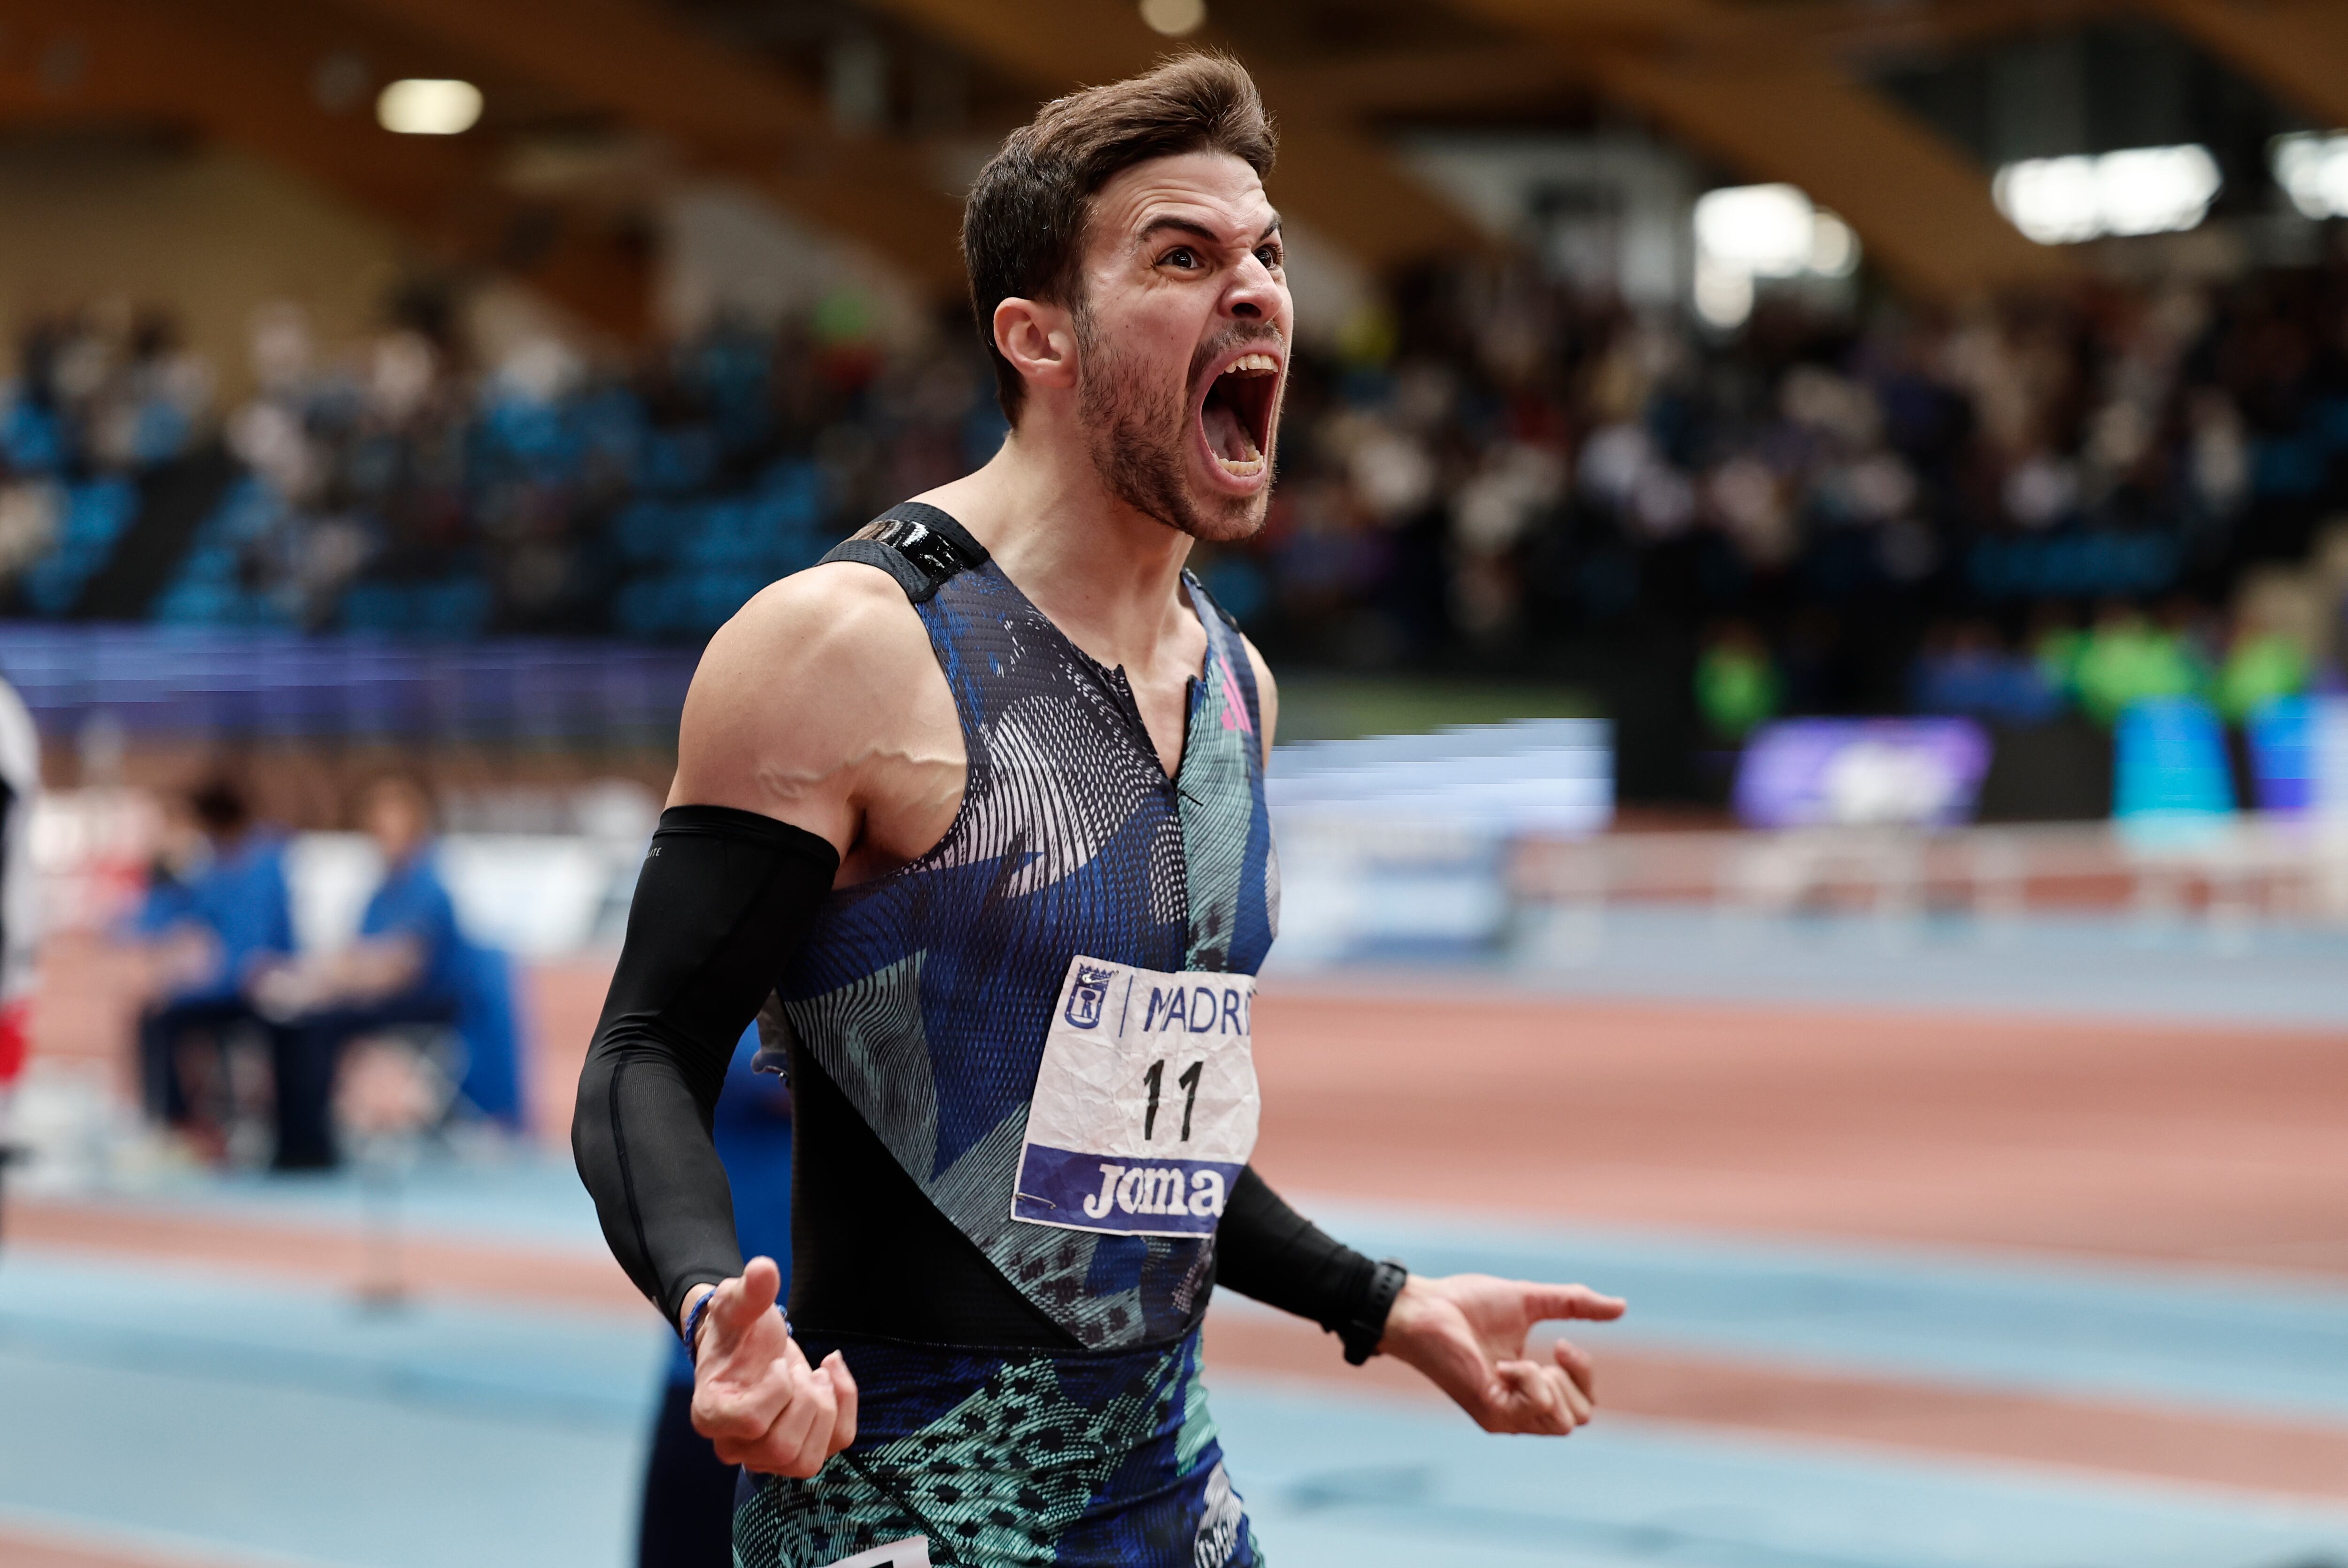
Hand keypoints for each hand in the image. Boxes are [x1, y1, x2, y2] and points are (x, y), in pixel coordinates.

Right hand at [686, 1256, 857, 1476]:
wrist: (746, 1343)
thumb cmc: (738, 1327)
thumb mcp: (739, 1303)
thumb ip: (749, 1290)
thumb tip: (763, 1269)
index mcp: (711, 1413)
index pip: (751, 1422)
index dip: (776, 1389)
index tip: (776, 1362)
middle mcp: (733, 1444)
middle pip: (782, 1447)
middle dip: (805, 1400)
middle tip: (797, 1368)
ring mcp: (763, 1455)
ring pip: (807, 1460)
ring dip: (824, 1409)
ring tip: (814, 1375)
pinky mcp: (795, 1452)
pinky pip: (834, 1446)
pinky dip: (846, 1406)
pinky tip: (831, 1372)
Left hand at [1376, 1272, 1624, 1434]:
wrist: (1425, 1307)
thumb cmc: (1467, 1303)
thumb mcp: (1531, 1300)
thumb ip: (1574, 1304)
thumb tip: (1621, 1307)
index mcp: (1529, 1385)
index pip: (1580, 1403)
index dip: (1584, 1374)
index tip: (1563, 1343)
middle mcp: (1518, 1407)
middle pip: (1579, 1419)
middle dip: (1577, 1382)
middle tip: (1551, 1354)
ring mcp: (1505, 1416)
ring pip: (1562, 1423)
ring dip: (1552, 1383)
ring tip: (1523, 1361)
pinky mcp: (1491, 1413)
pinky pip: (1535, 1410)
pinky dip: (1531, 1381)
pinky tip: (1505, 1365)